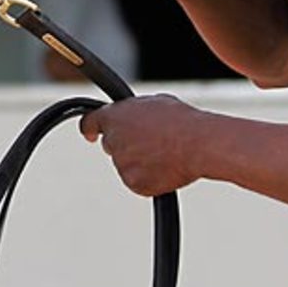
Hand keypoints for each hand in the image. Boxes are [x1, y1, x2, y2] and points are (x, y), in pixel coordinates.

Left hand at [79, 95, 202, 195]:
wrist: (198, 144)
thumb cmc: (180, 121)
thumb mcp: (153, 103)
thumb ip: (133, 111)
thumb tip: (133, 116)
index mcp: (114, 117)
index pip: (89, 123)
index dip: (89, 129)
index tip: (90, 134)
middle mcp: (113, 140)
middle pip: (111, 145)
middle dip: (125, 144)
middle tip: (150, 142)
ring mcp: (122, 163)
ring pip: (126, 164)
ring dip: (139, 161)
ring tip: (164, 153)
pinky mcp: (134, 183)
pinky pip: (137, 181)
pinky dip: (149, 178)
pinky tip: (165, 167)